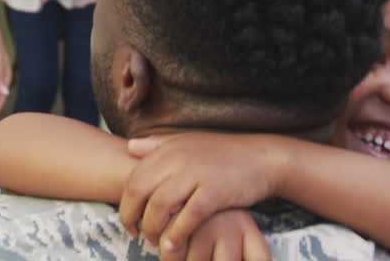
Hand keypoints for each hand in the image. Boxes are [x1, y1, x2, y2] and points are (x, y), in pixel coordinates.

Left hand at [119, 133, 285, 250]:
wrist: (263, 158)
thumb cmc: (223, 154)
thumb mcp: (188, 144)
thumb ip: (159, 146)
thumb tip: (130, 147)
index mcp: (168, 148)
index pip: (134, 177)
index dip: (125, 202)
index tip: (128, 220)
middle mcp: (178, 158)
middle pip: (140, 190)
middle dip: (131, 216)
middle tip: (134, 234)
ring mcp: (196, 174)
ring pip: (160, 205)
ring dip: (152, 228)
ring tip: (154, 242)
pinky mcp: (215, 191)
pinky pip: (188, 217)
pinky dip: (177, 234)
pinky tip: (172, 246)